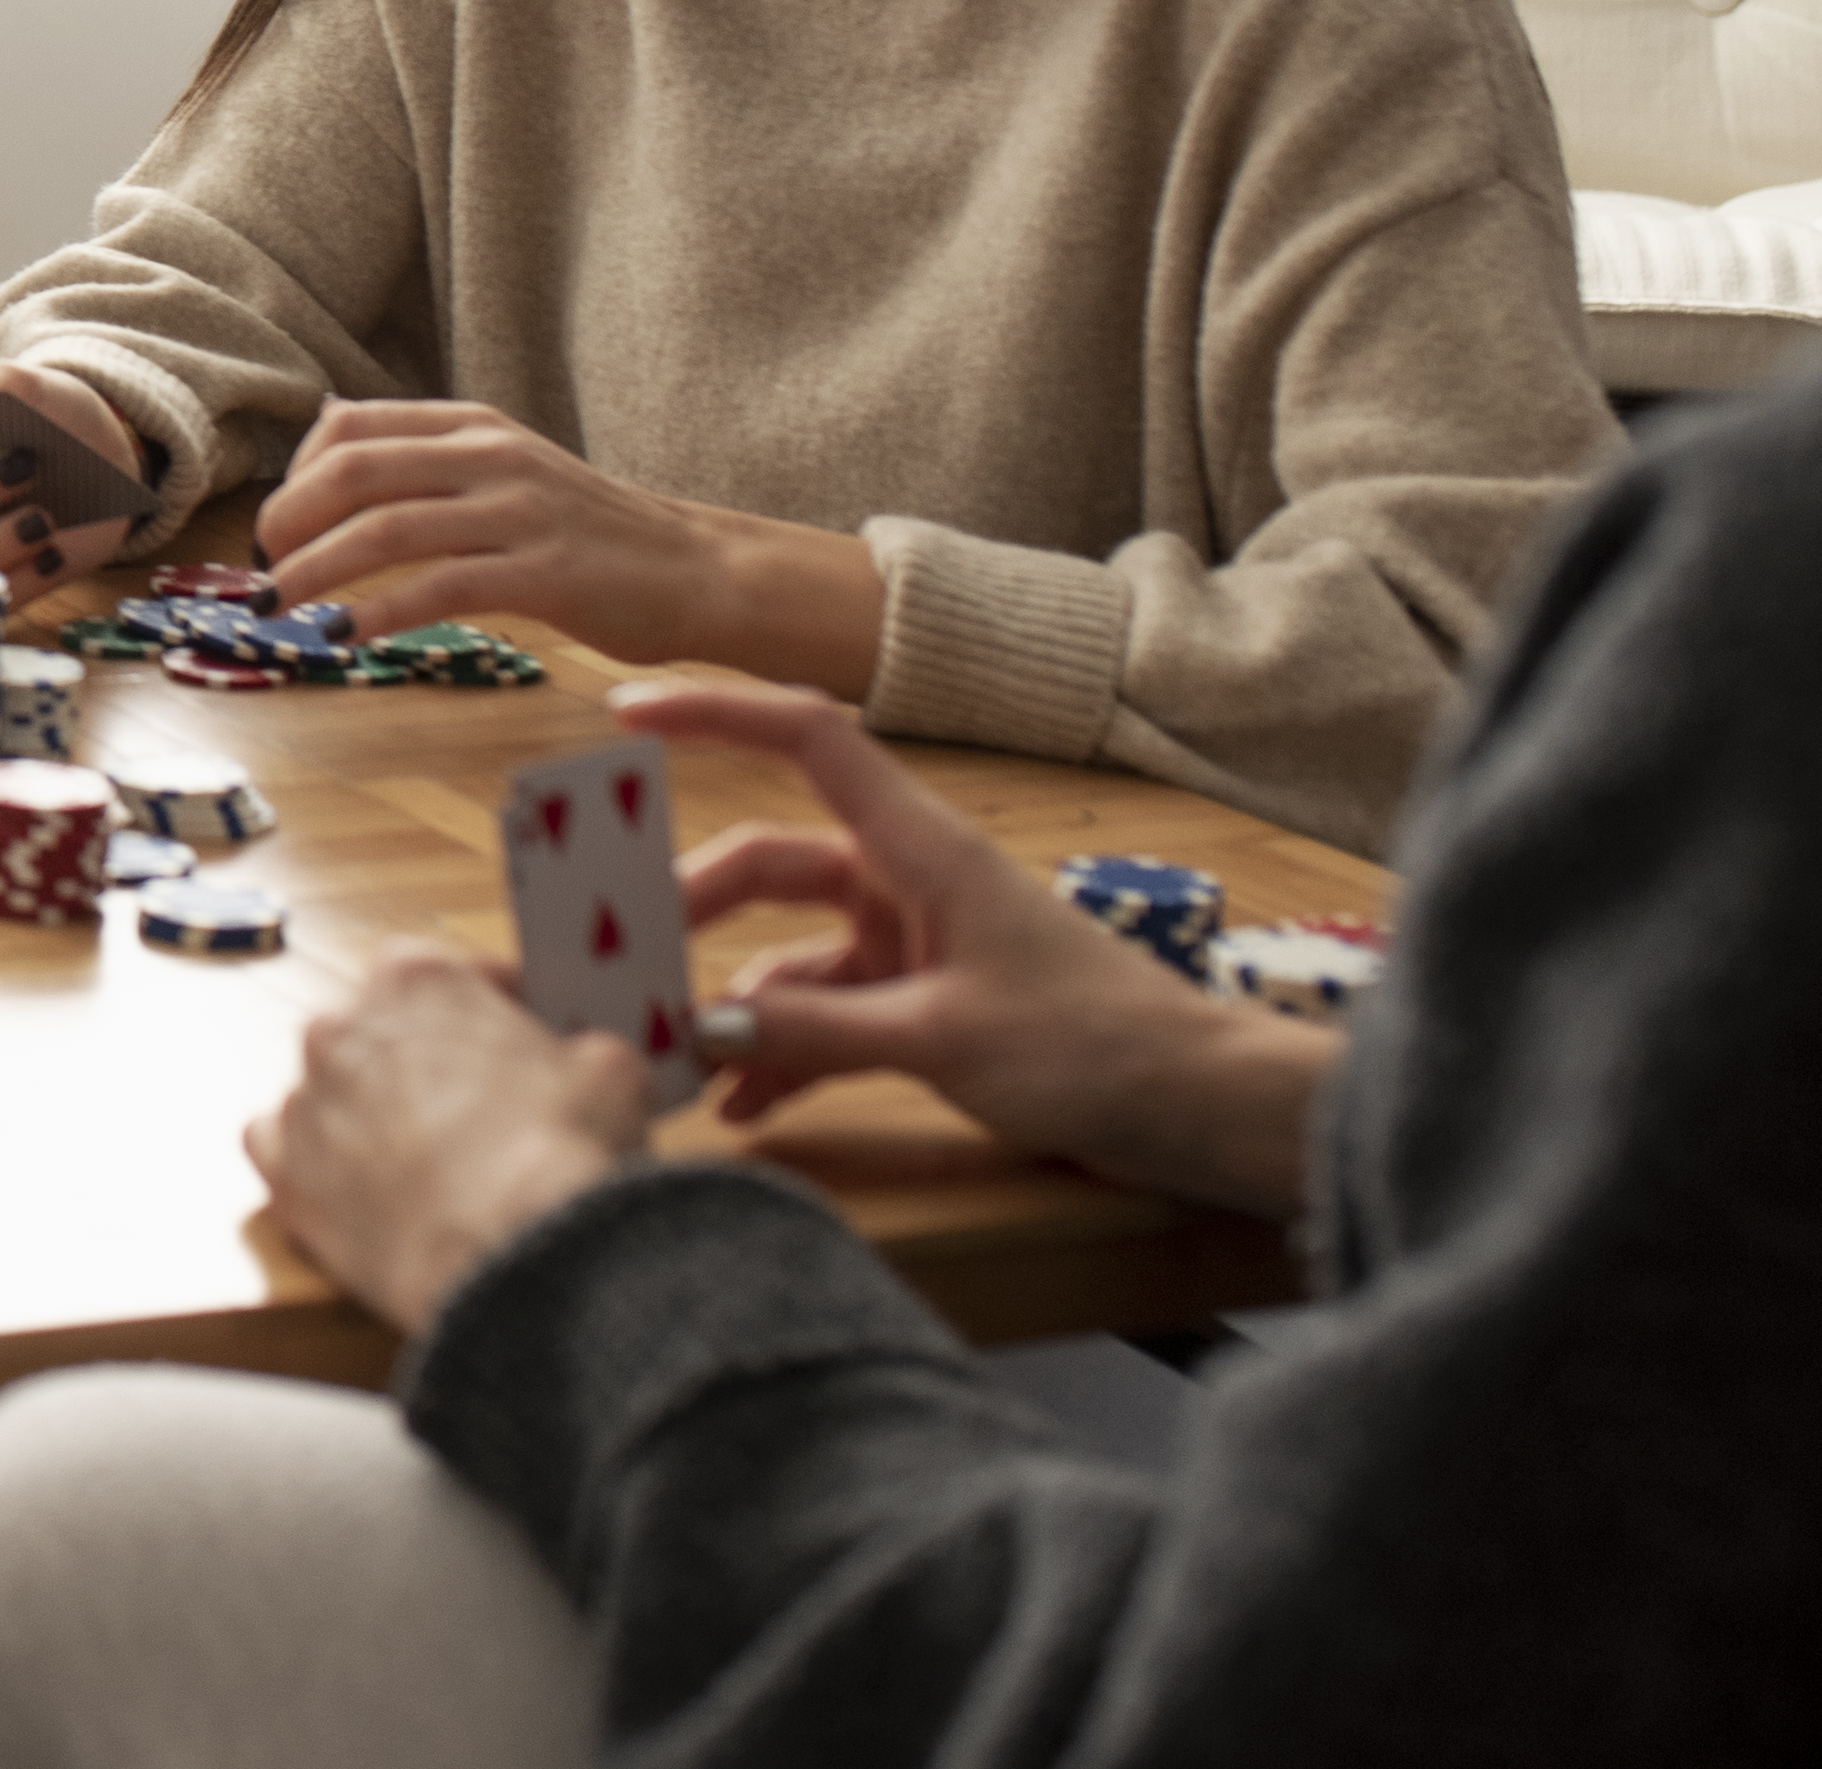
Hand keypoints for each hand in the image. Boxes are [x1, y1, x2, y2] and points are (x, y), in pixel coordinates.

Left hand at [246, 943, 648, 1331]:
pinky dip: (321, 1167)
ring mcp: (304, 1100)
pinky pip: (287, 1155)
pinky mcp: (284, 1175)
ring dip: (371, 1114)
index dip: (490, 1005)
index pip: (450, 973)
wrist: (509, 1252)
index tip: (514, 1030)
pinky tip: (365, 1191)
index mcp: (416, 979)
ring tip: (428, 1162)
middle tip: (477, 1109)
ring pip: (332, 1092)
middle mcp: (342, 1026)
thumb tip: (585, 1067)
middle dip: (427, 1062)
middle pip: (384, 1031)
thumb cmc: (557, 1150)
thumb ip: (583, 1052)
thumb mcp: (611, 1073)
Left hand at [257, 401, 884, 692]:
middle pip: (354, 470)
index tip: (273, 526)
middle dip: (288, 520)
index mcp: (472, 426)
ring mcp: (519, 511)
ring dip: (316, 570)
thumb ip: (430, 460)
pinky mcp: (545, 573)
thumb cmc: (591, 533)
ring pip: (387, 528)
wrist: (698, 570)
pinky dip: (378, 610)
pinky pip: (440, 587)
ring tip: (278, 607)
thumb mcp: (507, 471)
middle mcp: (490, 455)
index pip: (348, 426)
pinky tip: (344, 635)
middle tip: (258, 570)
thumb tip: (333, 437)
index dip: (293, 475)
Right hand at [625, 683, 1335, 1216]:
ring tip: (670, 1052)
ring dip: (734, 1000)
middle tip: (620, 952)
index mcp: (920, 849)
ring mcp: (917, 943)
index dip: (716, 714)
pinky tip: (743, 1104)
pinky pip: (829, 1014)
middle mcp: (908, 880)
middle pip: (770, 861)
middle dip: (693, 905)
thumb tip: (695, 1027)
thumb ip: (814, 1031)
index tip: (628, 714)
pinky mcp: (929, 1004)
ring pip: (790, 950)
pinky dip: (784, 1050)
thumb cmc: (1093, 1048)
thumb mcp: (942, 1041)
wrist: (1202, 1108)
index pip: (806, 740)